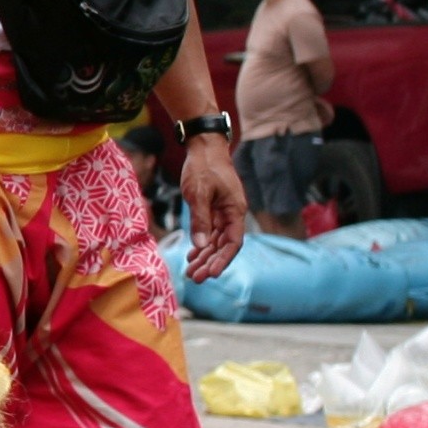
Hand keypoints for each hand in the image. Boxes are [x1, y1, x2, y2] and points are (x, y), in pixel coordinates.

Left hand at [179, 133, 247, 281]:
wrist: (203, 148)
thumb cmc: (203, 167)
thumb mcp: (199, 193)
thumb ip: (200, 219)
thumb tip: (200, 246)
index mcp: (235, 211)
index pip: (233, 243)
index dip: (223, 260)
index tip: (213, 274)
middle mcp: (232, 214)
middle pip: (224, 246)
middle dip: (211, 263)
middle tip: (195, 279)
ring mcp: (222, 212)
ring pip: (215, 241)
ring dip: (204, 257)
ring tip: (191, 272)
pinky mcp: (212, 209)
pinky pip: (209, 232)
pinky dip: (201, 244)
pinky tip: (192, 255)